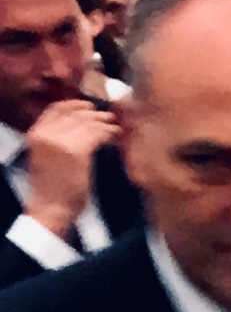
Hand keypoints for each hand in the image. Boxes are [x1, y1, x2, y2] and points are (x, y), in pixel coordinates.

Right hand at [22, 101, 116, 241]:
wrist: (51, 206)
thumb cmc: (52, 187)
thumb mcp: (45, 156)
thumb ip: (55, 140)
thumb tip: (76, 127)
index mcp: (36, 133)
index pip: (55, 109)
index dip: (74, 105)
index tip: (88, 106)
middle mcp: (46, 134)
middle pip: (73, 114)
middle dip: (93, 114)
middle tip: (108, 116)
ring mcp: (61, 142)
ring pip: (87, 123)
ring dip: (103, 123)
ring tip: (114, 126)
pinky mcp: (77, 152)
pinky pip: (96, 135)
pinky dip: (108, 133)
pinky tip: (115, 136)